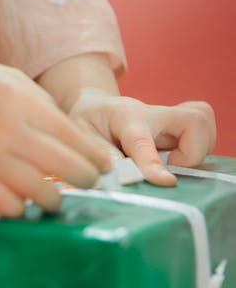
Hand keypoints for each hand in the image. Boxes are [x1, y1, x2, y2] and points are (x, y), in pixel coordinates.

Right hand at [0, 61, 112, 216]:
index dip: (96, 157)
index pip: (75, 138)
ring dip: (54, 198)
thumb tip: (72, 133)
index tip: (104, 166)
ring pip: (42, 195)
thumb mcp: (5, 77)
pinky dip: (21, 207)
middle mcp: (5, 131)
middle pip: (67, 169)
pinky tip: (20, 198)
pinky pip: (10, 208)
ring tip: (53, 194)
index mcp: (19, 102)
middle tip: (88, 182)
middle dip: (86, 180)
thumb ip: (40, 100)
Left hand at [68, 88, 215, 185]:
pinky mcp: (180, 127)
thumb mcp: (82, 134)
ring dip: (199, 150)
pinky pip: (204, 131)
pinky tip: (179, 159)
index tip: (167, 183)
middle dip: (195, 152)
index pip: (143, 142)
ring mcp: (170, 120)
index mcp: (125, 119)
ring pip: (203, 124)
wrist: (97, 105)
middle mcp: (154, 116)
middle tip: (173, 169)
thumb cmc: (90, 121)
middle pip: (194, 120)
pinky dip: (200, 148)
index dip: (154, 164)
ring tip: (175, 164)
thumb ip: (100, 155)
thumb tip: (117, 179)